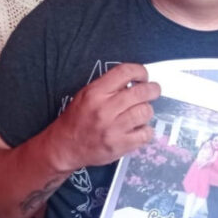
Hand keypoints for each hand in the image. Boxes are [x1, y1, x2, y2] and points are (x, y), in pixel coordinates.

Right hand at [45, 63, 160, 171]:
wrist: (65, 147)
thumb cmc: (77, 119)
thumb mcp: (86, 95)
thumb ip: (108, 86)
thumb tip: (135, 81)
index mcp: (95, 92)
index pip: (125, 72)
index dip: (140, 71)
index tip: (143, 76)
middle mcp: (105, 109)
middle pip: (141, 92)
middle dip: (153, 90)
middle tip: (153, 91)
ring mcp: (113, 128)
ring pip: (145, 112)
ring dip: (147, 111)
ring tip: (141, 113)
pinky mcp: (120, 145)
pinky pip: (145, 134)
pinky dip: (146, 131)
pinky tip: (139, 129)